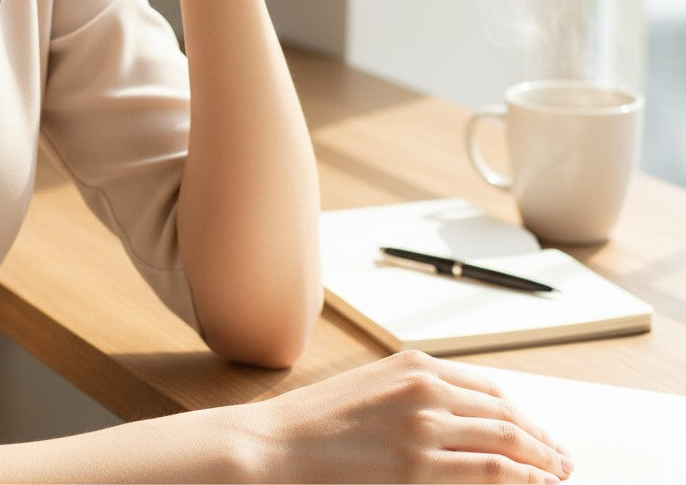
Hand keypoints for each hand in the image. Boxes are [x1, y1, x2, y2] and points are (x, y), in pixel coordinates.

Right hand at [255, 351, 573, 483]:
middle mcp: (426, 389)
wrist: (276, 445)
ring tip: (558, 475)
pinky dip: (522, 479)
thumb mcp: (370, 389)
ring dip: (541, 460)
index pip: (488, 388)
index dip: (520, 413)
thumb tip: (458, 419)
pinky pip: (491, 472)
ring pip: (507, 441)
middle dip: (540, 438)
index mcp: (413, 365)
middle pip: (505, 412)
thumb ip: (414, 396)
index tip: (536, 432)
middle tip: (560, 459)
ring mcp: (424, 427)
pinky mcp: (419, 467)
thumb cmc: (315, 422)